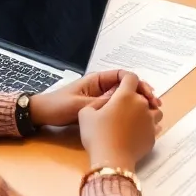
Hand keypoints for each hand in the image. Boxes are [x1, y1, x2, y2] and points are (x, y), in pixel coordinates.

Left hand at [28, 69, 160, 127]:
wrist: (41, 115)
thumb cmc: (58, 106)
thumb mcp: (80, 106)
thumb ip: (101, 103)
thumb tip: (122, 101)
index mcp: (97, 80)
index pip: (123, 76)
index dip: (137, 83)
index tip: (146, 94)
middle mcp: (101, 87)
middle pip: (127, 86)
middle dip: (142, 93)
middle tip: (155, 104)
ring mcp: (101, 98)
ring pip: (124, 98)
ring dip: (137, 103)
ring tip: (151, 112)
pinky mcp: (99, 109)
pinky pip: (117, 108)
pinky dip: (128, 112)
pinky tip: (137, 120)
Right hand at [78, 71, 161, 169]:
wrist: (111, 160)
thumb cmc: (97, 135)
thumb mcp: (85, 114)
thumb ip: (96, 103)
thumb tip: (104, 103)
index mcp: (126, 95)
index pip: (131, 78)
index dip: (126, 79)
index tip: (121, 85)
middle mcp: (141, 104)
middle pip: (143, 95)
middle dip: (134, 99)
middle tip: (122, 109)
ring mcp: (150, 120)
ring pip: (154, 110)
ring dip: (146, 112)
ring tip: (134, 120)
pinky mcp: (153, 136)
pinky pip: (154, 127)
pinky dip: (147, 128)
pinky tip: (137, 134)